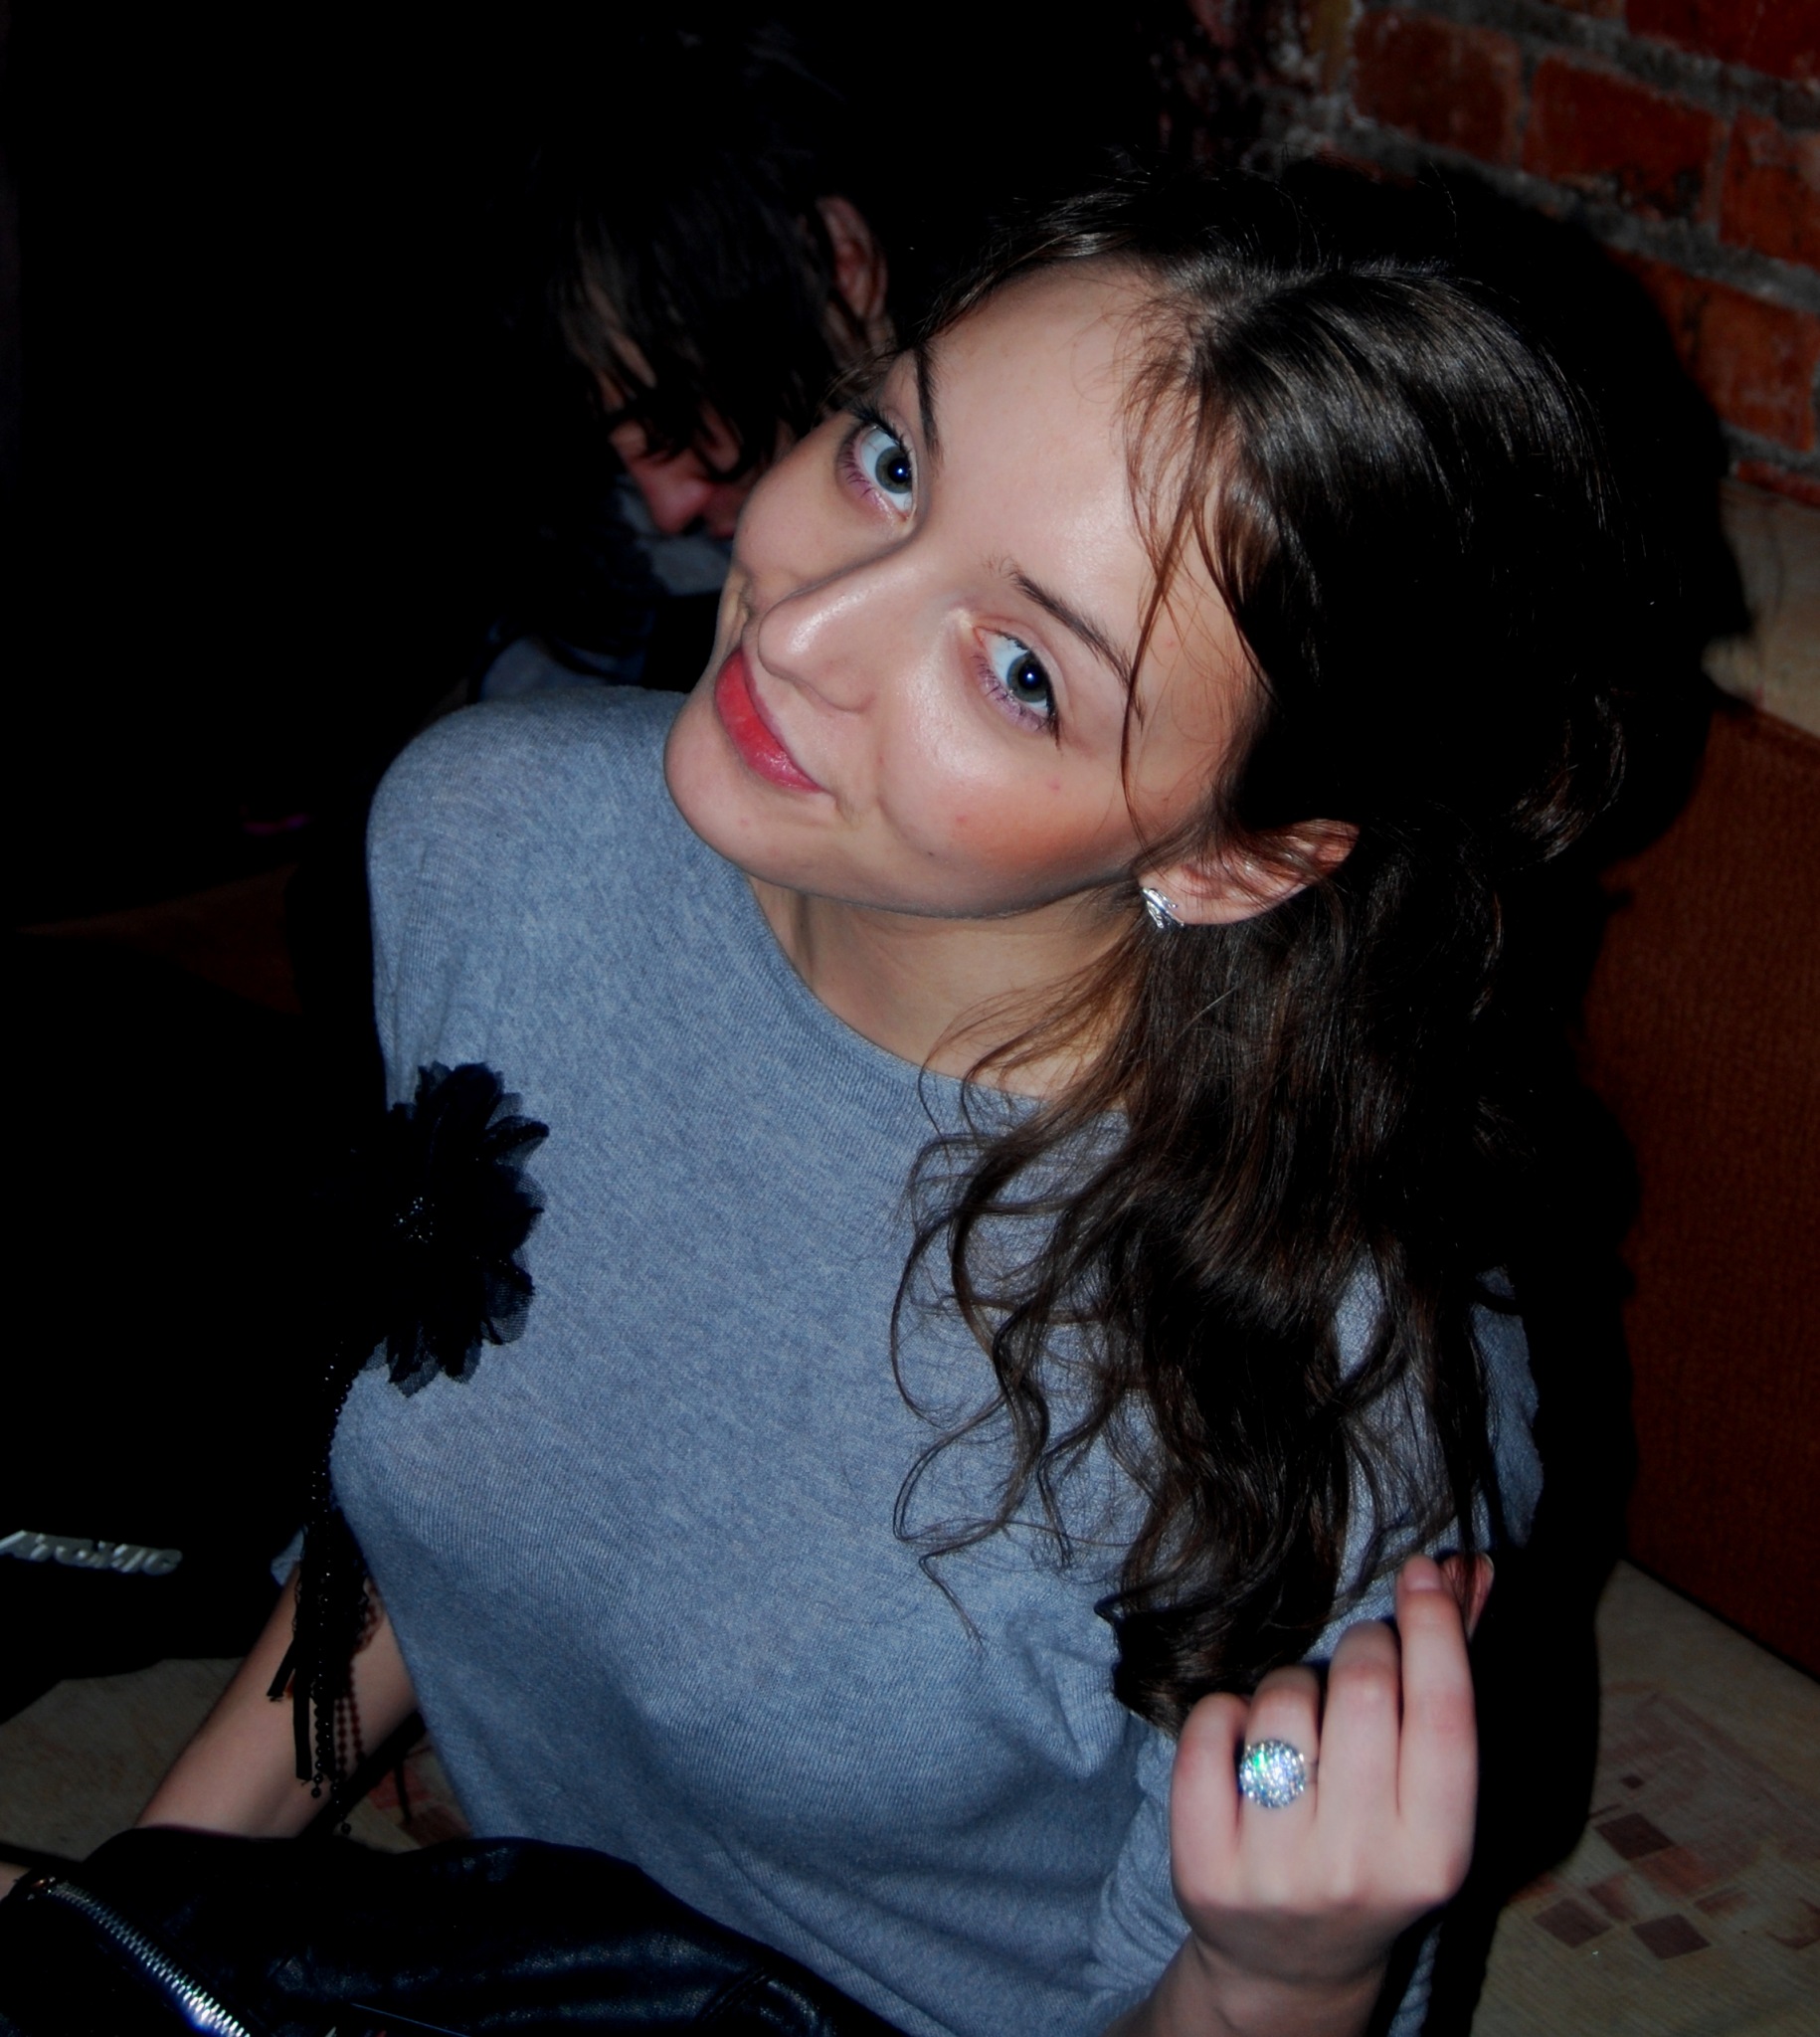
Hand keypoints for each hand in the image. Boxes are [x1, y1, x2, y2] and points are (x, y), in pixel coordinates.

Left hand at [1158, 1556, 1488, 2036]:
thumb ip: (1450, 1684)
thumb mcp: (1428, 1797)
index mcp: (1436, 1855)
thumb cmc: (1375, 1852)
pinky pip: (1209, 1724)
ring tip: (1303, 1725)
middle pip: (1362, 1689)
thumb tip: (1471, 1569)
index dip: (1436, 1626)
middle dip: (1365, 1644)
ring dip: (1292, 1685)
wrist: (1293, 1964)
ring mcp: (1277, 1871)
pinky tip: (1243, 1746)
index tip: (1424, 1569)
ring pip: (1282, 1699)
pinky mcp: (1204, 1866)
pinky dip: (1225, 1711)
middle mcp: (1360, 1867)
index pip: (1444, 1713)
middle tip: (1363, 1656)